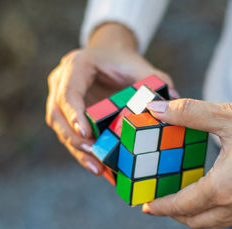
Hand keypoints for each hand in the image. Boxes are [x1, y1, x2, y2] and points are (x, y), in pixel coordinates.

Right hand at [46, 23, 175, 174]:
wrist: (111, 56)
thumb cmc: (125, 62)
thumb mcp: (141, 68)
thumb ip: (155, 81)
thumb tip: (174, 101)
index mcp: (77, 65)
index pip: (68, 92)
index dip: (74, 114)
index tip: (87, 133)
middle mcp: (62, 81)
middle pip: (57, 115)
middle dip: (75, 140)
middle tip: (95, 160)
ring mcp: (60, 98)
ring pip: (60, 129)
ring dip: (78, 151)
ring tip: (98, 170)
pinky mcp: (66, 114)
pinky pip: (70, 134)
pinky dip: (83, 151)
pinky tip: (99, 167)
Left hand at [143, 97, 231, 228]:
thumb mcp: (229, 114)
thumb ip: (188, 113)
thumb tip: (156, 109)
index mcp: (226, 186)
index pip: (182, 206)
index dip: (161, 207)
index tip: (145, 205)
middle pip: (195, 221)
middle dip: (173, 214)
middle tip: (158, 200)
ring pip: (213, 222)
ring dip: (192, 214)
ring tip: (179, 197)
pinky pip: (230, 216)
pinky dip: (212, 210)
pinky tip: (209, 191)